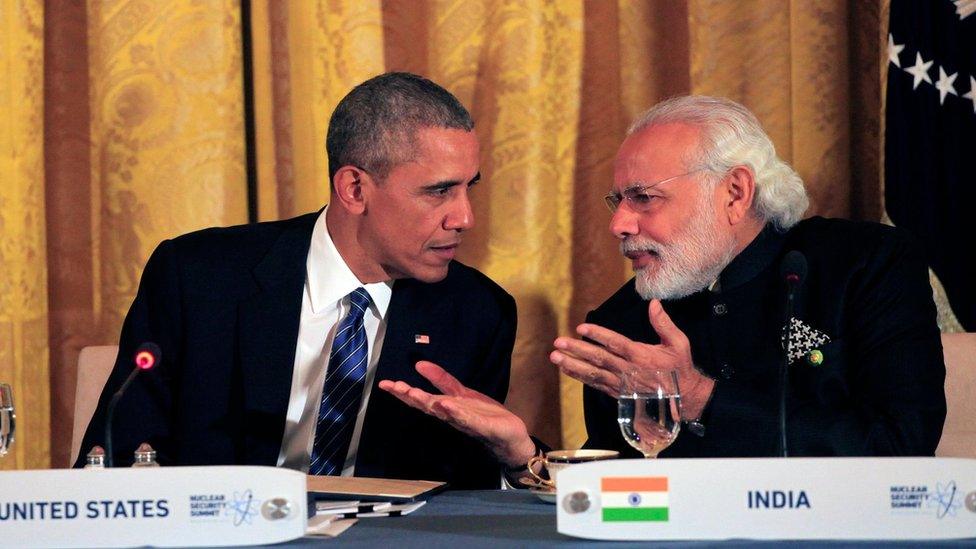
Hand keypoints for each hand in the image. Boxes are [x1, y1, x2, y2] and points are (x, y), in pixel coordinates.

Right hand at [378, 361, 536, 466]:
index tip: (385, 383)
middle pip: (428, 406)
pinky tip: (447, 405)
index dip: (403, 392)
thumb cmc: (484, 416)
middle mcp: (451, 417)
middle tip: (394, 387)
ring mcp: (466, 422)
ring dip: (429, 404)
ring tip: (414, 393)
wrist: (511, 437)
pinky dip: (456, 413)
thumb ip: (442, 380)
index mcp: (446, 408)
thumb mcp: (462, 394)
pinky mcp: (482, 426)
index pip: (421, 399)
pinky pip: (467, 420)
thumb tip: (419, 364)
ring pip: (444, 413)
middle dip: (410, 397)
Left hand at [549, 299, 714, 419]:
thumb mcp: (678, 343)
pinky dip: (580, 377)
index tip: (581, 328)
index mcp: (641, 356)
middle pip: (598, 359)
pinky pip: (596, 385)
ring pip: (593, 373)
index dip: (598, 335)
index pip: (615, 343)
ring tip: (555, 356)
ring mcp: (622, 384)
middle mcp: (628, 370)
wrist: (684, 398)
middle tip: (558, 342)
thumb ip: (663, 323)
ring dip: (572, 365)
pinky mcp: (618, 393)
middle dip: (576, 350)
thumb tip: (654, 303)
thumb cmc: (679, 368)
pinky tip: (566, 370)